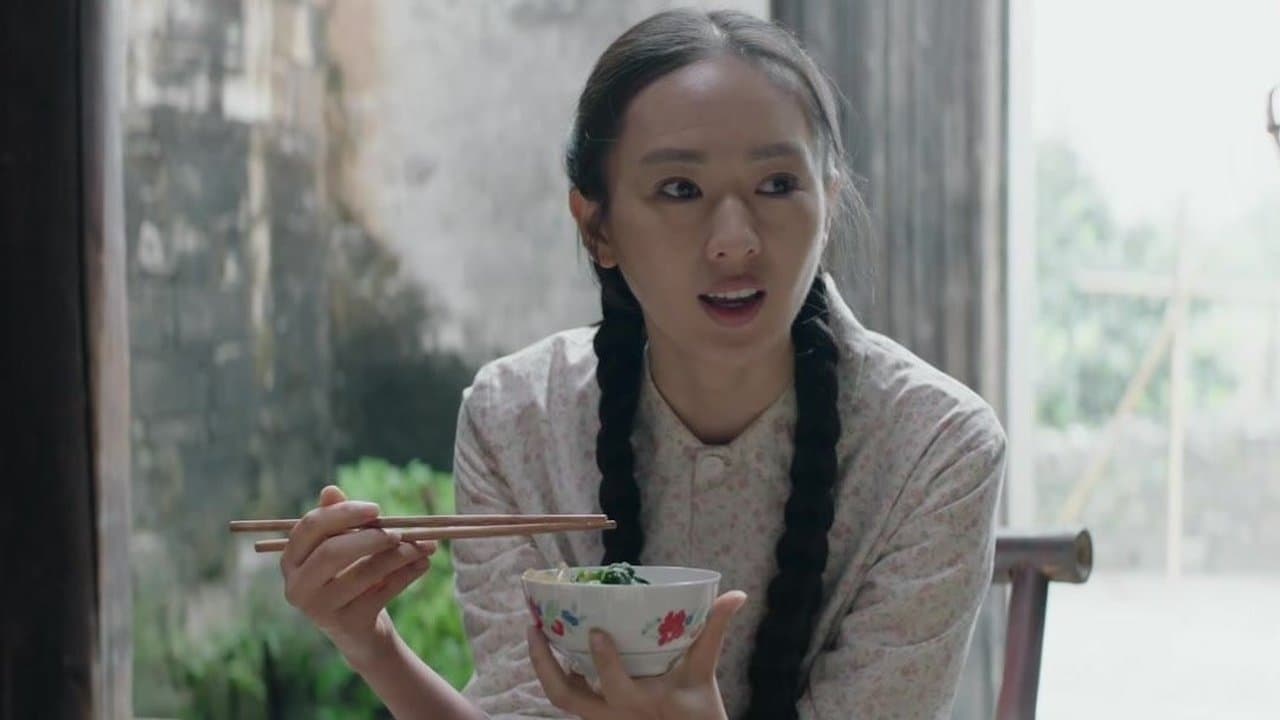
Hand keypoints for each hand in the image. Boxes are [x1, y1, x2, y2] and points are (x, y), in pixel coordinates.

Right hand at [279, 485, 436, 666]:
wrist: (360, 633)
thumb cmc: (349, 577)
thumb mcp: (342, 548)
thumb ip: (337, 520)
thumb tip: (330, 490)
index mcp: (292, 560)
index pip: (310, 527)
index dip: (344, 513)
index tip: (377, 509)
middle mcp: (297, 586)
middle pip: (332, 552)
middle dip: (371, 537)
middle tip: (399, 532)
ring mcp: (320, 609)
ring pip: (364, 573)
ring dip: (399, 555)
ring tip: (426, 545)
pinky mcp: (348, 625)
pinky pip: (383, 593)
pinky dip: (407, 575)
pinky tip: (424, 564)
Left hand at [528, 590, 747, 719]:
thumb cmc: (698, 710)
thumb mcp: (705, 672)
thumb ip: (714, 632)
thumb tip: (736, 595)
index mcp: (641, 704)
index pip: (616, 687)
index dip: (604, 661)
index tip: (597, 632)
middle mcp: (614, 715)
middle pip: (566, 697)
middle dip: (544, 664)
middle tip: (535, 627)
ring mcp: (601, 718)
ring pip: (560, 697)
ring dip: (543, 666)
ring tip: (536, 632)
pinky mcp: (596, 716)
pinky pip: (568, 696)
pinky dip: (557, 672)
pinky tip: (556, 648)